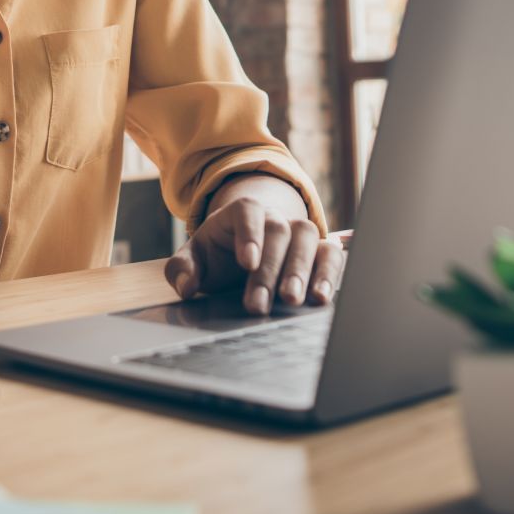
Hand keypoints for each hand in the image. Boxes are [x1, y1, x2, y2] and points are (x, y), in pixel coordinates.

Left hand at [164, 187, 344, 315]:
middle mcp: (275, 217)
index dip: (250, 234)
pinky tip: (319, 298)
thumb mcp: (195, 258)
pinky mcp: (318, 251)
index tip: (246, 262)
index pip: (248, 211)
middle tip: (259, 302)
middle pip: (279, 230)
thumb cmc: (219, 254)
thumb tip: (186, 286)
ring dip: (301, 270)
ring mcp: (299, 232)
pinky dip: (329, 273)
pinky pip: (330, 254)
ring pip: (308, 237)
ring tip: (291, 300)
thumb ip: (183, 269)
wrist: (245, 251)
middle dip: (270, 269)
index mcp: (242, 212)